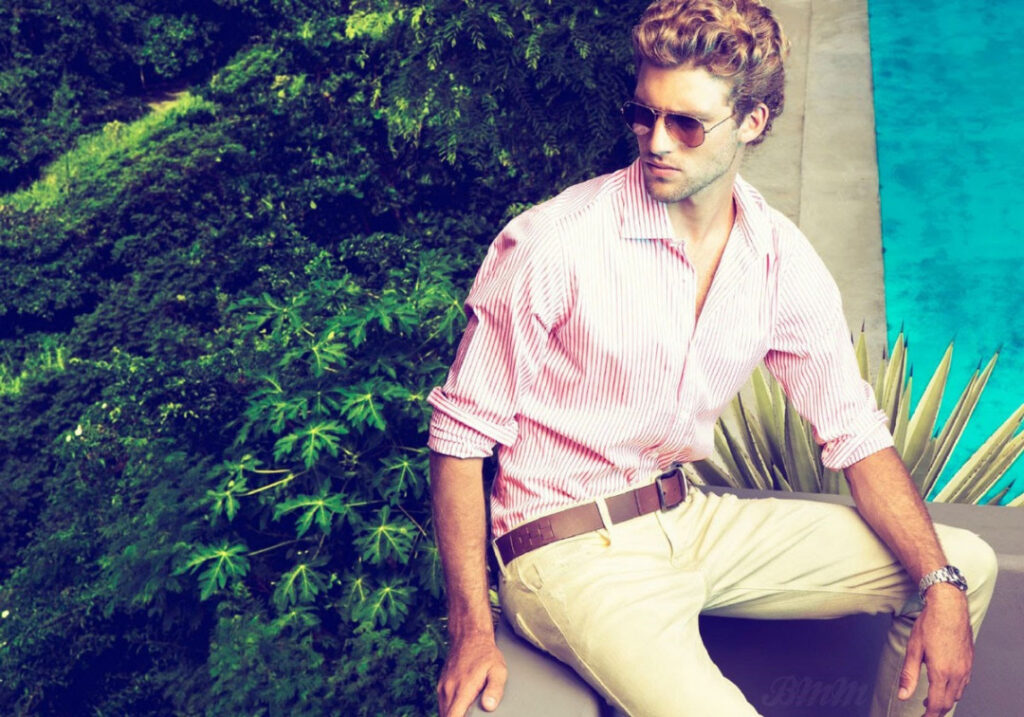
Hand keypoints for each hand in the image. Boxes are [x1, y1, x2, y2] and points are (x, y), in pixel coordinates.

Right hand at [437, 632, 507, 716]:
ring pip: (443, 711)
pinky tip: (461, 708)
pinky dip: (449, 709)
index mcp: (463, 689)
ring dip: (453, 715)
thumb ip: (495, 689)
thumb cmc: (485, 654)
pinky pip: (442, 704)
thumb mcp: (498, 670)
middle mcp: (449, 689)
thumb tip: (489, 706)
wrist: (469, 636)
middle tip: (472, 715)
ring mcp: (443, 687)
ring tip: (468, 713)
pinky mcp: (441, 685)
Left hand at [898, 584, 972, 716]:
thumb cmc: (930, 625)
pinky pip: (964, 683)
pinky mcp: (970, 662)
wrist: (949, 608)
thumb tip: (903, 695)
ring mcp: (966, 668)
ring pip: (958, 694)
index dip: (930, 715)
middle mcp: (957, 673)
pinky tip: (944, 683)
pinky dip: (954, 689)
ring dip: (945, 700)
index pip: (938, 704)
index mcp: (942, 672)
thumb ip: (909, 675)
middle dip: (937, 710)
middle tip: (924, 710)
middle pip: (948, 702)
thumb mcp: (913, 650)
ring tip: (931, 699)